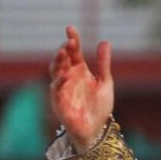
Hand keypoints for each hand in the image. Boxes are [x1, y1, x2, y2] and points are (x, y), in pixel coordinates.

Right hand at [48, 25, 114, 152]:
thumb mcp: (105, 83)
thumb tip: (105, 42)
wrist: (96, 130)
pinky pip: (56, 90)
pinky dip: (59, 81)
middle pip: (62, 59)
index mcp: (79, 71)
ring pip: (55, 71)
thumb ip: (103, 64)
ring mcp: (62, 89)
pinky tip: (64, 74)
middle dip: (64, 49)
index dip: (72, 40)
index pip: (74, 52)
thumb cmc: (99, 108)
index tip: (70, 29)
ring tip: (63, 52)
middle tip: (69, 42)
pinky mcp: (59, 102)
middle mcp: (68, 77)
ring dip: (58, 61)